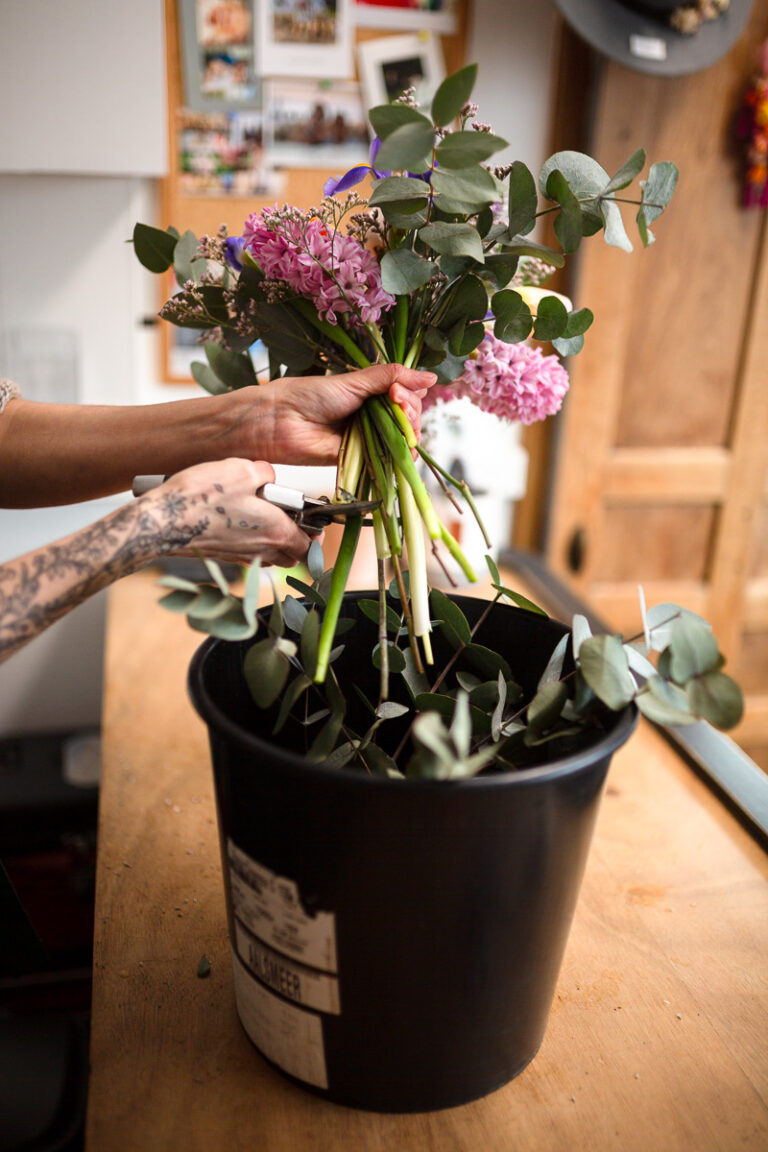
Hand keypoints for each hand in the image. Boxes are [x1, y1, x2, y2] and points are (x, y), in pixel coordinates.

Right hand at [140, 458, 311, 567]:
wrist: (163, 521)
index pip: (309, 547)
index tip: (315, 522)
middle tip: (291, 519)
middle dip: (296, 541)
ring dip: (272, 542)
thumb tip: (268, 475)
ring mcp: (239, 557)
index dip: (315, 535)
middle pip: (291, 556)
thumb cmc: (202, 498)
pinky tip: (236, 521)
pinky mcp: (220, 556)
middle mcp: (261, 550)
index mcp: (276, 532)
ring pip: (268, 556)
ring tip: (263, 517)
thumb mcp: (242, 470)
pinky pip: (245, 554)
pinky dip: (249, 542)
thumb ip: (265, 473)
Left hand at [226, 363, 436, 465]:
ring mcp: (366, 437)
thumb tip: (429, 377)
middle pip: (407, 418)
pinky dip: (399, 458)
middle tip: (398, 405)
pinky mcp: (360, 458)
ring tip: (401, 428)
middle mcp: (371, 415)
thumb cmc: (311, 395)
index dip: (409, 396)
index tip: (399, 392)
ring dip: (408, 434)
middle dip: (410, 413)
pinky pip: (385, 459)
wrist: (281, 421)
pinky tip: (405, 452)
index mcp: (371, 394)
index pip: (405, 396)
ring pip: (400, 439)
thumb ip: (391, 377)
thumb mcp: (355, 381)